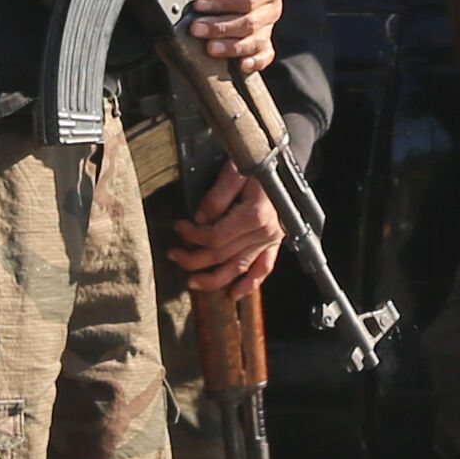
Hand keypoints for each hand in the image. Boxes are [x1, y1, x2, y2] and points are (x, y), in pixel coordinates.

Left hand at [169, 160, 283, 297]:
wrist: (285, 165)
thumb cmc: (260, 164)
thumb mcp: (236, 171)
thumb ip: (217, 197)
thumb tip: (199, 219)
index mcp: (254, 215)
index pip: (214, 236)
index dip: (192, 235)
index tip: (178, 227)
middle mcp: (263, 232)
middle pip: (222, 255)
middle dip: (193, 258)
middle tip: (174, 255)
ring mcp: (270, 240)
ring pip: (239, 268)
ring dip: (214, 279)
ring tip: (193, 282)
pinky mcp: (275, 243)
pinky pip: (264, 269)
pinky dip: (250, 284)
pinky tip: (235, 294)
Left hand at [181, 0, 282, 77]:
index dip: (222, 4)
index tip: (199, 4)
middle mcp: (273, 7)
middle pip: (249, 23)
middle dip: (220, 28)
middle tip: (196, 28)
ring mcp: (270, 24)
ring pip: (255, 41)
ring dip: (231, 47)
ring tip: (209, 48)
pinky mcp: (265, 35)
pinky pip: (265, 53)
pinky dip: (255, 61)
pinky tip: (241, 65)